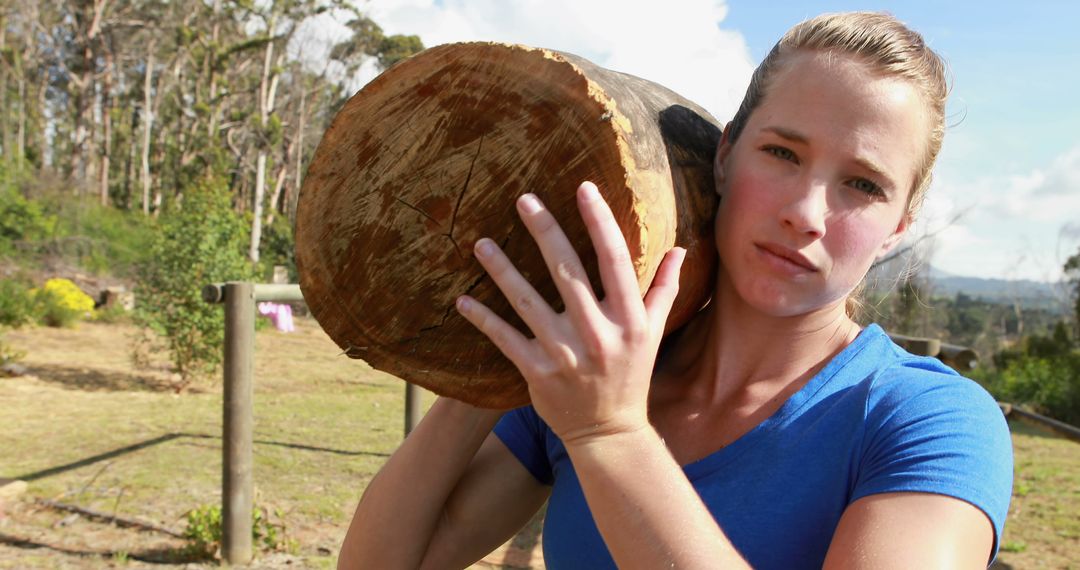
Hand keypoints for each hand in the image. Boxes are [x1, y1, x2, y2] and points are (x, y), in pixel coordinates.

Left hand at [454, 181, 685, 445]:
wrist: (609, 432)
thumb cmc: (632, 375)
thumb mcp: (654, 332)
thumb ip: (665, 289)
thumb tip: (680, 248)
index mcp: (629, 318)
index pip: (614, 259)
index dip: (599, 221)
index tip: (583, 188)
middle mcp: (598, 333)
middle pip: (567, 272)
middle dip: (545, 232)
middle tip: (524, 199)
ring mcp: (565, 354)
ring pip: (527, 301)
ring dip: (502, 270)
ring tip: (481, 243)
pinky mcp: (538, 372)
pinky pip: (506, 338)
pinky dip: (484, 319)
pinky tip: (463, 300)